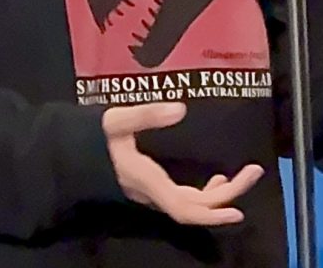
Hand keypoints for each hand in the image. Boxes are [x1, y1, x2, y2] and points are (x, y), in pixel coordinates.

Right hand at [101, 101, 263, 226]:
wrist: (69, 155)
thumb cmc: (91, 138)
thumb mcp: (116, 120)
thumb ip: (146, 115)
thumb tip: (181, 109)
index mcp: (148, 181)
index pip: (184, 207)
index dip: (211, 213)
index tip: (238, 210)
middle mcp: (154, 194)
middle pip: (196, 208)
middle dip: (228, 195)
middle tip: (254, 170)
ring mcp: (154, 194)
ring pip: (193, 205)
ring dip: (219, 195)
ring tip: (240, 174)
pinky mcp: (153, 190)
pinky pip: (185, 200)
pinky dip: (205, 194)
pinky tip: (214, 177)